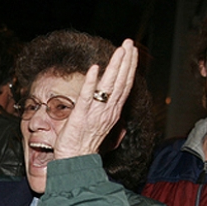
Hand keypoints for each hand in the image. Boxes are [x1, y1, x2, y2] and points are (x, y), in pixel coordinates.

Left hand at [53, 39, 137, 159]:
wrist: (75, 161)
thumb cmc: (83, 142)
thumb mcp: (97, 121)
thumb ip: (101, 105)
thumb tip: (101, 90)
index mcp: (112, 111)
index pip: (124, 85)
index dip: (129, 67)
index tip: (132, 51)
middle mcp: (107, 111)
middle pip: (121, 82)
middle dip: (126, 61)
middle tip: (129, 43)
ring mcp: (95, 113)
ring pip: (109, 87)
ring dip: (115, 67)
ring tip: (120, 50)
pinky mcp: (80, 116)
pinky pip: (86, 97)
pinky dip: (91, 82)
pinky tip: (95, 68)